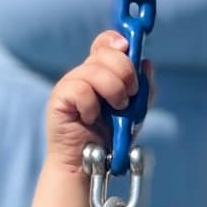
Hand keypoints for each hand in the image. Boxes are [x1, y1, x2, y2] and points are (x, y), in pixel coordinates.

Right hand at [45, 30, 141, 175]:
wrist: (91, 165)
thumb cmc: (111, 138)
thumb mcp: (136, 112)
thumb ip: (144, 89)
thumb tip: (146, 63)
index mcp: (101, 72)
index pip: (106, 43)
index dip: (117, 40)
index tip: (128, 48)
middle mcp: (84, 73)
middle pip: (106, 52)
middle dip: (125, 72)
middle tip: (129, 95)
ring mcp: (70, 84)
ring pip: (95, 70)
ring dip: (114, 91)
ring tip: (116, 110)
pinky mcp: (60, 98)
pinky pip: (81, 90)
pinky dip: (92, 106)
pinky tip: (89, 118)